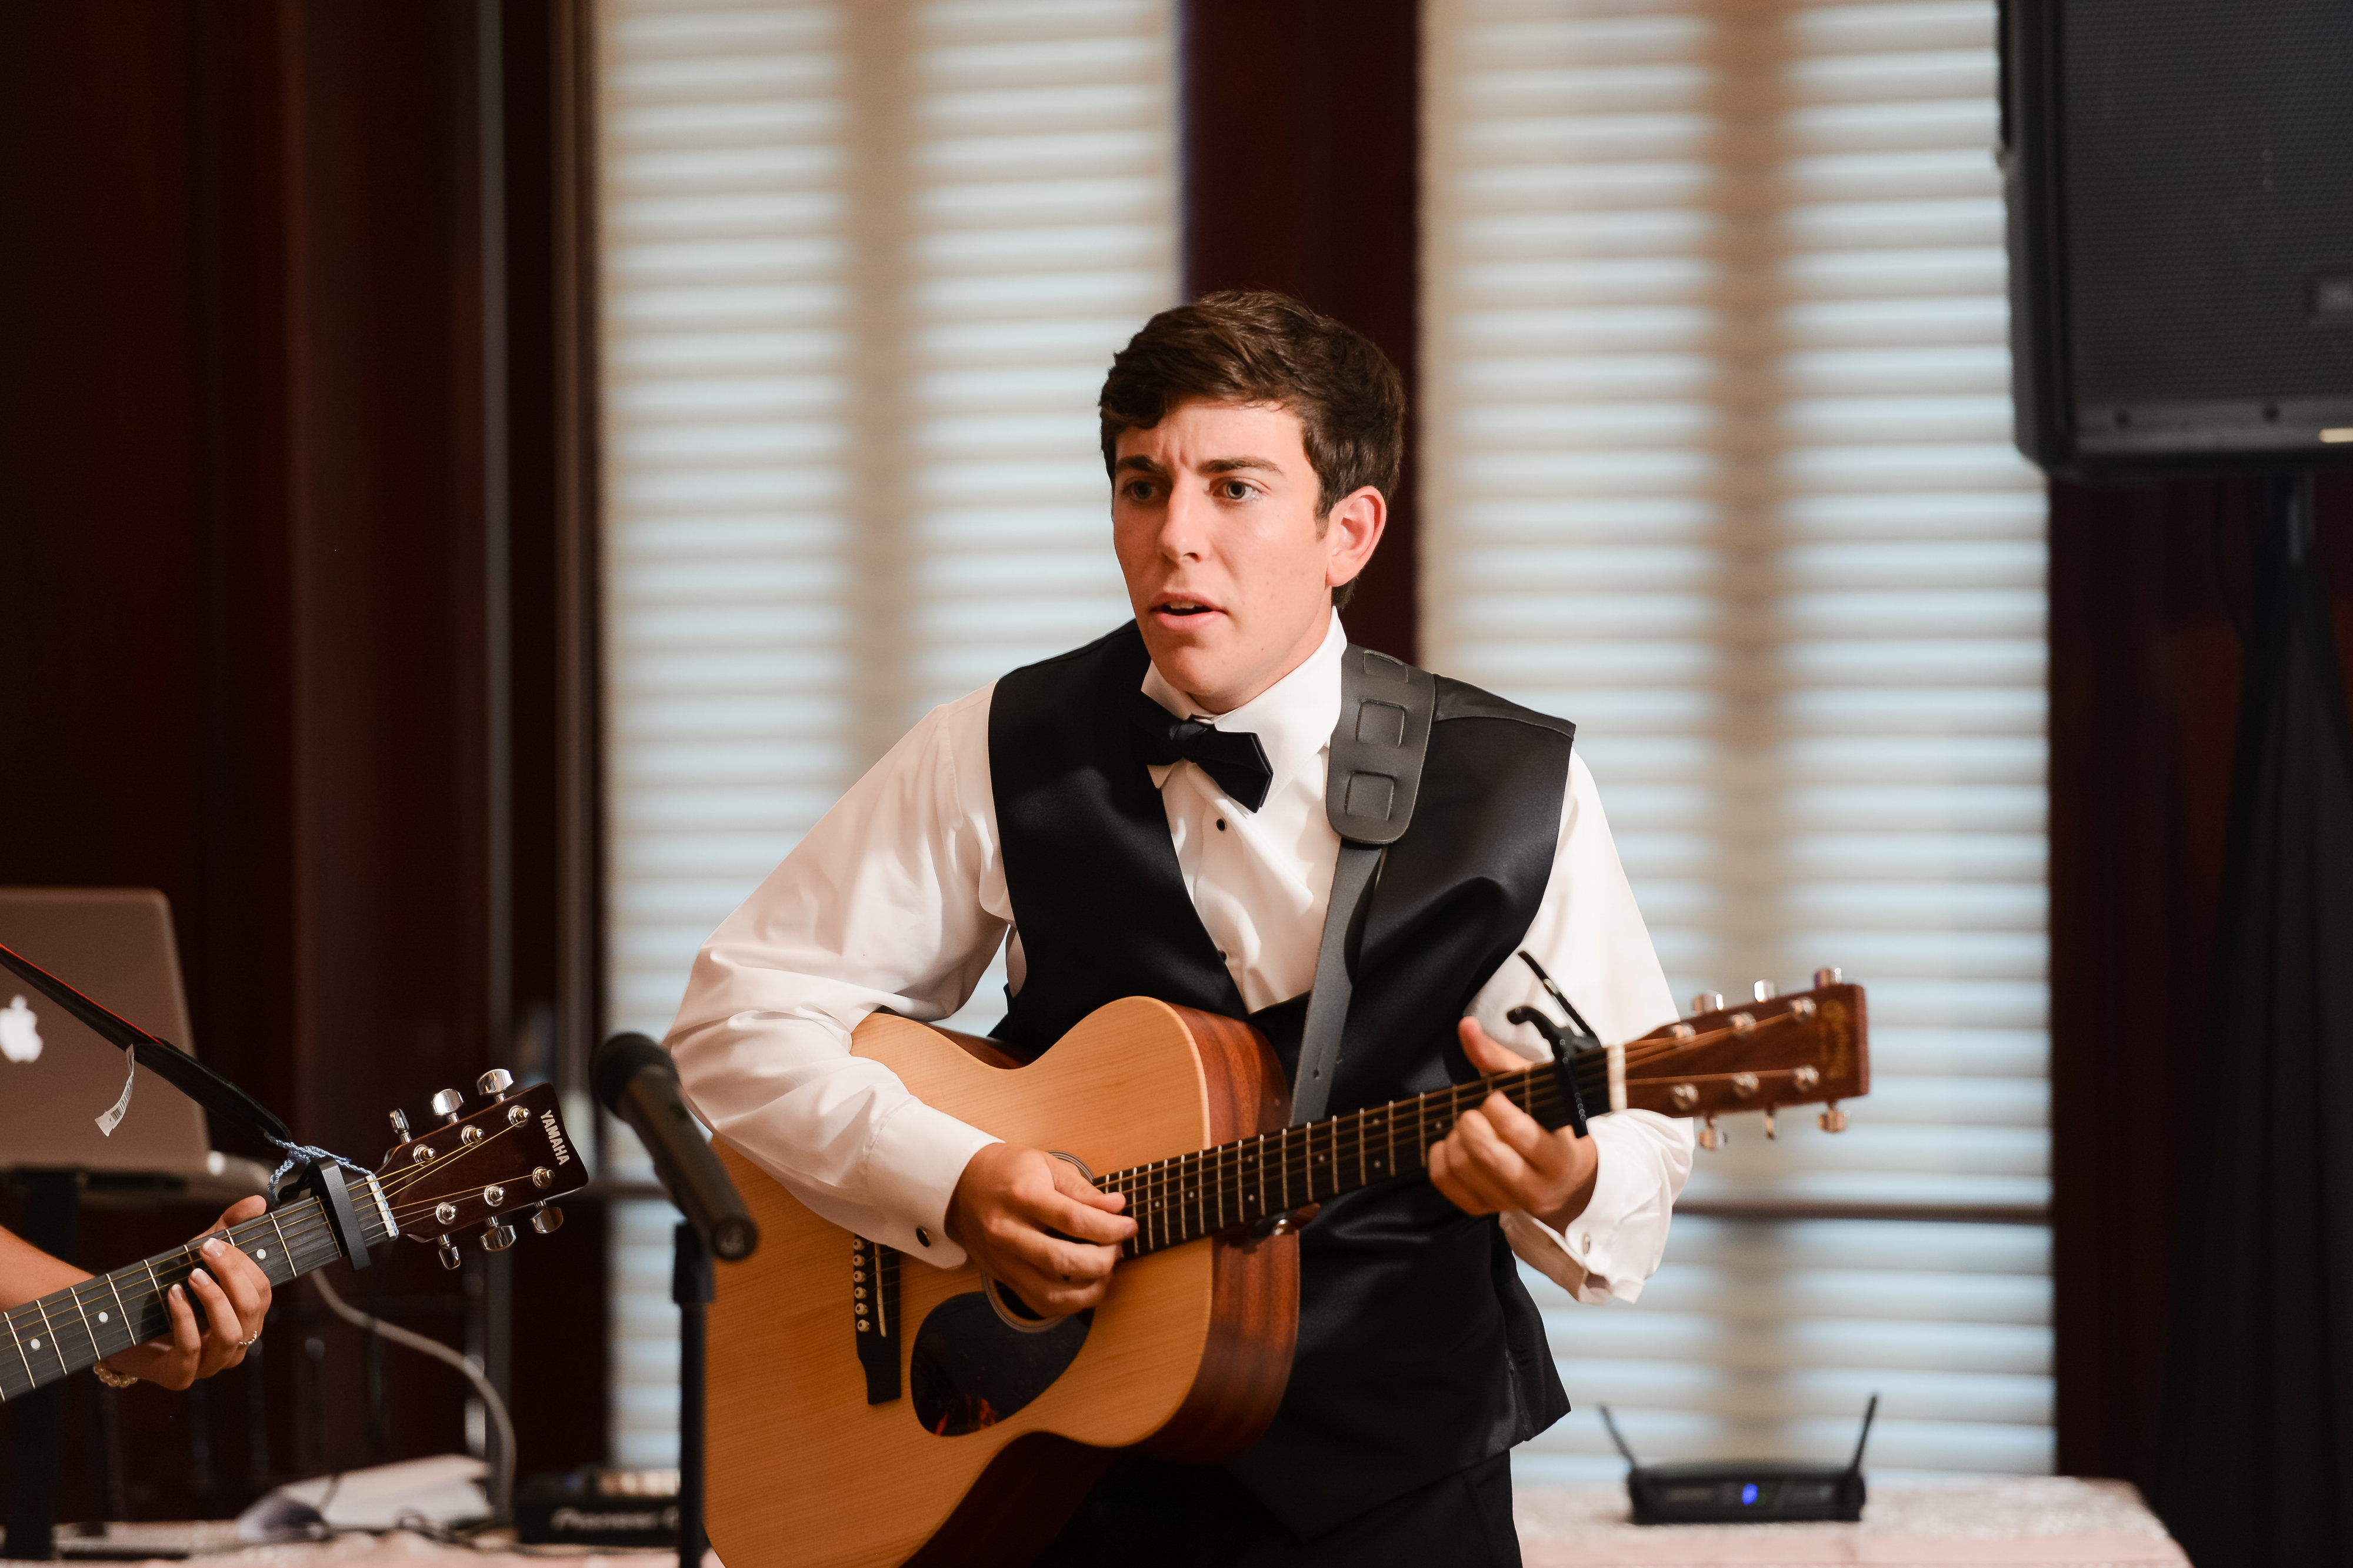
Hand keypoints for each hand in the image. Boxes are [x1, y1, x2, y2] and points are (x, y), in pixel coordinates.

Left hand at [103, 1196, 274, 1389]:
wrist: (119, 1328)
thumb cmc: (168, 1291)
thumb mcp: (196, 1257)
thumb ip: (227, 1228)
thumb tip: (258, 1201)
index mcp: (247, 1319)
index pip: (263, 1292)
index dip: (245, 1265)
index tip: (218, 1243)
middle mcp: (235, 1344)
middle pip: (251, 1310)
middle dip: (231, 1276)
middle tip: (207, 1251)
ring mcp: (209, 1364)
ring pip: (229, 1334)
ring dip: (213, 1299)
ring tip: (192, 1275)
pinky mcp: (179, 1376)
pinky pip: (190, 1350)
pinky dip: (184, 1318)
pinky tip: (173, 1294)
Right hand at [944, 1142, 1134, 1317]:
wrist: (962, 1185)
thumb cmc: (1008, 1171)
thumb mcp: (1046, 1165)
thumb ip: (1082, 1189)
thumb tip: (1116, 1207)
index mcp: (1023, 1196)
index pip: (1074, 1220)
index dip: (1110, 1228)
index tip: (1129, 1226)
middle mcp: (1008, 1232)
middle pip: (1063, 1261)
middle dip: (1102, 1260)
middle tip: (1117, 1248)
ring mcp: (1003, 1260)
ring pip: (1051, 1293)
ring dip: (1089, 1289)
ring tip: (1105, 1271)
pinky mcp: (1002, 1277)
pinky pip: (1039, 1304)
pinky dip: (1068, 1304)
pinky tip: (1084, 1287)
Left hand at [1428, 1018, 1599, 1228]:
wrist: (1566, 1180)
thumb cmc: (1549, 1124)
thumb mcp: (1537, 1090)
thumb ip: (1499, 1060)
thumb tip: (1466, 1026)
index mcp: (1559, 1155)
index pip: (1521, 1133)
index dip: (1498, 1107)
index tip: (1495, 1096)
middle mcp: (1536, 1186)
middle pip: (1487, 1153)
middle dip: (1471, 1121)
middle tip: (1474, 1110)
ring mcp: (1508, 1202)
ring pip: (1464, 1168)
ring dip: (1454, 1137)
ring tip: (1465, 1124)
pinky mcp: (1484, 1209)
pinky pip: (1446, 1183)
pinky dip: (1439, 1156)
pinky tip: (1450, 1142)